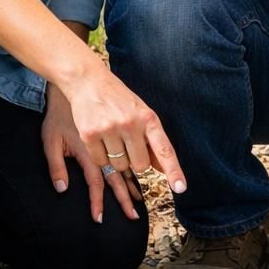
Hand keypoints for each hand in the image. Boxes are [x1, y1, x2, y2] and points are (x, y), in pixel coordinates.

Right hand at [44, 64, 187, 222]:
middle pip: (140, 165)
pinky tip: (98, 138)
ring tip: (111, 137)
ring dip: (116, 159)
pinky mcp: (90, 134)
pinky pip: (100, 161)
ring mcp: (109, 129)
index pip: (164, 149)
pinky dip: (100, 156)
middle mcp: (131, 124)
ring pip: (119, 166)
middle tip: (127, 145)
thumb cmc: (119, 99)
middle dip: (135, 162)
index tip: (180, 188)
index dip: (173, 170)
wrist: (88, 80)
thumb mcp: (141, 114)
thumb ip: (152, 141)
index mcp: (148, 118)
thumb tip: (163, 168)